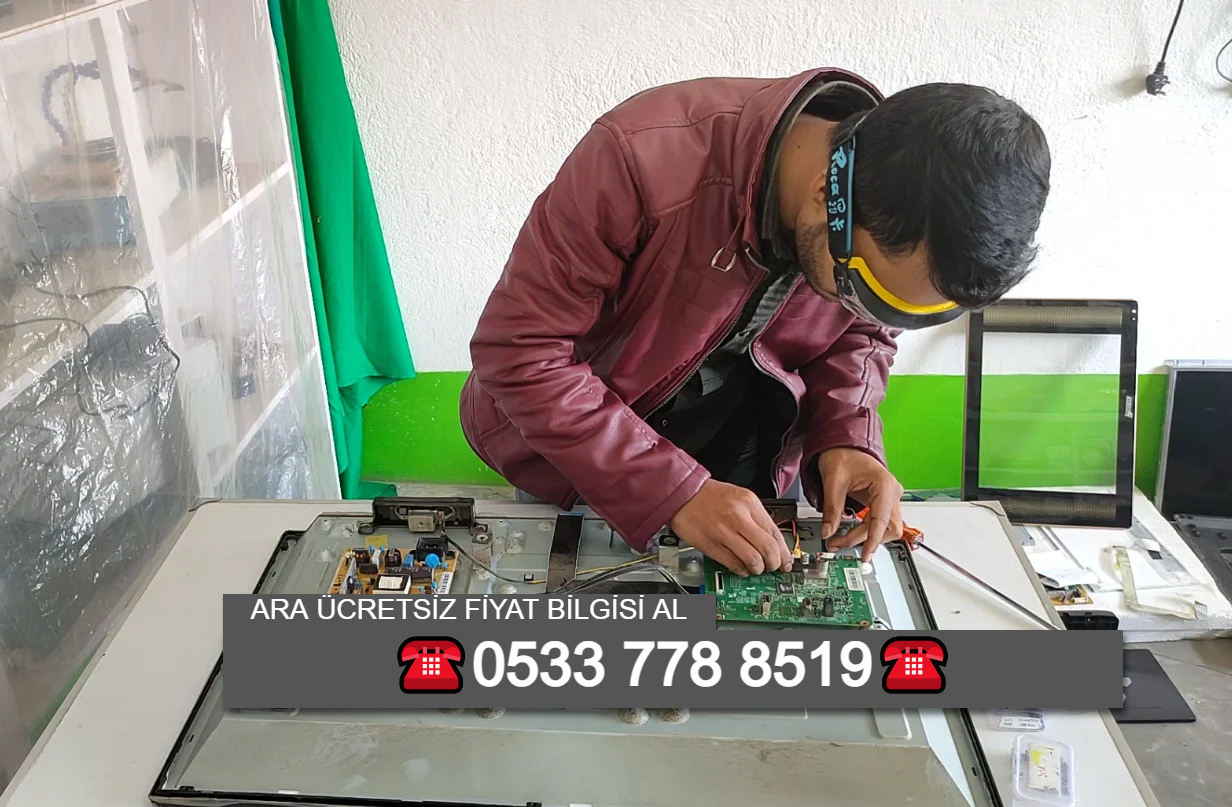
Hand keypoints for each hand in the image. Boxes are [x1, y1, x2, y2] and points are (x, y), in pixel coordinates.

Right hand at [669, 480, 793, 575]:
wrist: (683, 493)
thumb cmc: (711, 496)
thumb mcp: (740, 497)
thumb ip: (757, 517)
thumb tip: (773, 541)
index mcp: (749, 503)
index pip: (775, 532)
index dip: (785, 552)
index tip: (787, 562)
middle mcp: (738, 516)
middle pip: (767, 549)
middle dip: (774, 563)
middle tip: (773, 567)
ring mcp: (723, 531)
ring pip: (752, 559)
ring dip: (758, 569)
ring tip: (756, 568)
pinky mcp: (710, 544)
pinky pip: (732, 563)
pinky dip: (741, 570)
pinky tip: (742, 567)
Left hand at [817, 448, 903, 561]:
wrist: (843, 444)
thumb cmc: (842, 454)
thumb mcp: (833, 481)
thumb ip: (831, 508)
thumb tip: (828, 532)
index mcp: (884, 484)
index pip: (882, 520)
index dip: (872, 540)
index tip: (865, 555)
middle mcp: (891, 492)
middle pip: (887, 528)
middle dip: (865, 540)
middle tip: (840, 545)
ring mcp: (888, 498)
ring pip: (884, 529)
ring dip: (864, 538)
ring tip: (839, 541)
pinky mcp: (881, 503)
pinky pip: (877, 523)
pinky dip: (864, 532)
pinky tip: (848, 535)